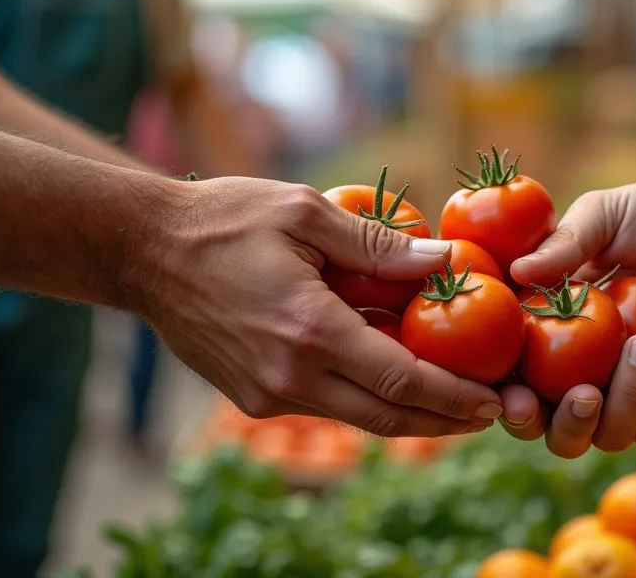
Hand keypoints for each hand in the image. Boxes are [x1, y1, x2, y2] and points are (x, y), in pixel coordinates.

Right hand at [132, 177, 504, 436]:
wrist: (141, 251)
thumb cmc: (225, 219)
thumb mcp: (305, 212)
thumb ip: (379, 243)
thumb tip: (448, 257)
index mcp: (309, 329)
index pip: (401, 379)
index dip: (454, 396)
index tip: (494, 401)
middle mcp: (289, 375)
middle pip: (387, 416)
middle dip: (445, 422)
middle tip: (493, 415)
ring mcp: (267, 393)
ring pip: (357, 418)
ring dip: (410, 416)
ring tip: (457, 406)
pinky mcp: (252, 397)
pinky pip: (324, 407)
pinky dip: (366, 400)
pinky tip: (394, 383)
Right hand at [500, 180, 635, 456]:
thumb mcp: (603, 215)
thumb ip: (564, 245)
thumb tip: (519, 271)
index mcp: (548, 335)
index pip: (516, 388)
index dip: (511, 406)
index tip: (519, 400)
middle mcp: (584, 372)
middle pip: (563, 436)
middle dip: (572, 426)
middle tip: (589, 393)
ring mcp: (631, 387)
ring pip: (619, 436)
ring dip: (634, 401)